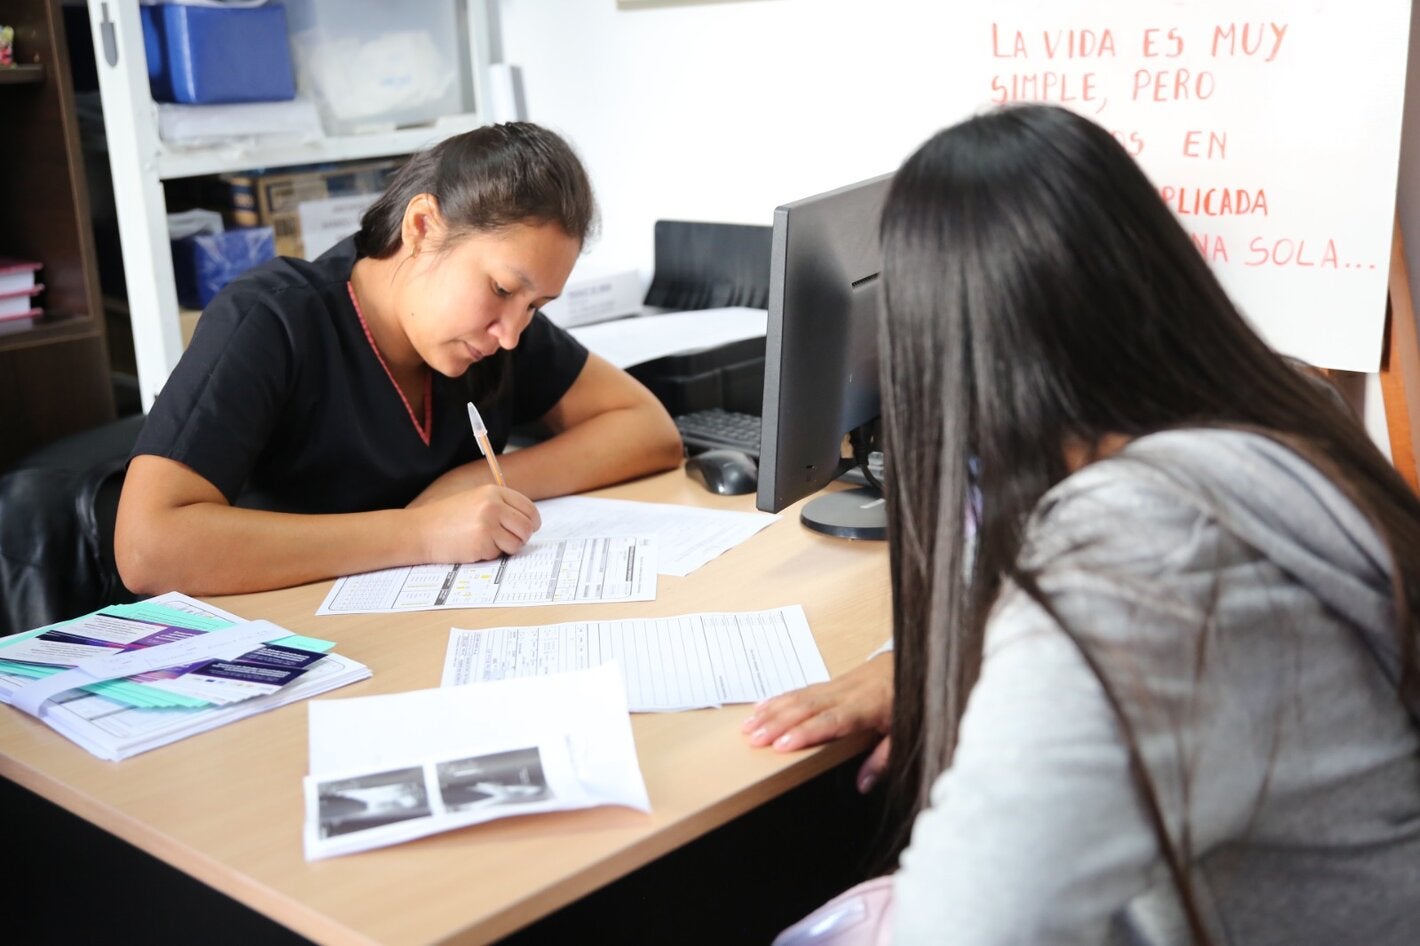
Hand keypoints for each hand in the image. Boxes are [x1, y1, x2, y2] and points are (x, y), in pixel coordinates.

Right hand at [414, 485, 540, 562]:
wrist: (421, 531)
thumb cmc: (446, 518)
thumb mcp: (474, 500)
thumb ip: (500, 506)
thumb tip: (527, 521)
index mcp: (493, 492)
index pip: (528, 508)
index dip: (532, 521)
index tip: (530, 528)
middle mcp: (493, 506)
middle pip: (527, 526)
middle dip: (522, 537)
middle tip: (510, 541)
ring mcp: (488, 525)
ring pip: (517, 543)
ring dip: (507, 548)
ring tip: (488, 543)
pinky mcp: (482, 543)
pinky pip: (499, 554)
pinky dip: (490, 554)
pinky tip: (473, 547)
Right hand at [741, 653, 892, 788]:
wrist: (909, 664)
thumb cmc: (906, 701)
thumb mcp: (904, 733)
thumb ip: (883, 759)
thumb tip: (863, 784)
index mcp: (865, 708)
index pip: (831, 721)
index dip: (805, 732)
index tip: (782, 744)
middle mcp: (845, 694)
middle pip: (806, 708)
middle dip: (776, 723)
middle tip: (753, 738)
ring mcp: (835, 686)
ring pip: (798, 697)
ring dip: (771, 711)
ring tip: (748, 726)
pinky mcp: (829, 683)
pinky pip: (800, 690)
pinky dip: (777, 699)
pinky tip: (761, 707)